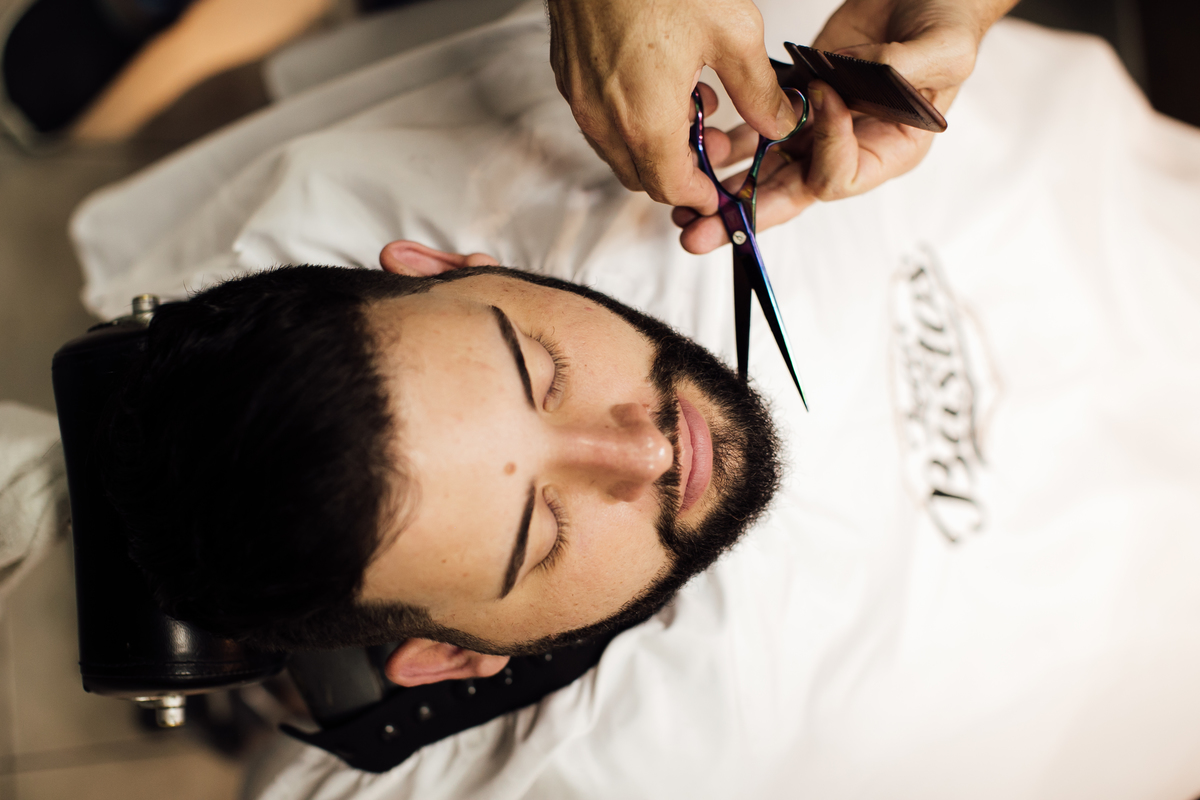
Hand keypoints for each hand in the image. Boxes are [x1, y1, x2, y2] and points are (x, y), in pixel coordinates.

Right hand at [547, 0, 799, 214]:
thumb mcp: (732, 32)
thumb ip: (758, 90)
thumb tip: (779, 121)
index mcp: (645, 121)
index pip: (670, 188)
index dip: (700, 195)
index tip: (719, 190)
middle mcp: (604, 118)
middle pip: (641, 175)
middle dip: (680, 171)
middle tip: (713, 142)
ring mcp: (579, 96)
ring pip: (618, 148)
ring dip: (655, 143)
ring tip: (691, 103)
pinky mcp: (567, 72)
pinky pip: (600, 117)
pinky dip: (630, 117)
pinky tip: (660, 81)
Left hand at [673, 0, 1018, 253]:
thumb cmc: (946, 25)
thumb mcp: (944, 49)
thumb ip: (906, 71)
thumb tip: (860, 85)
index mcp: (887, 152)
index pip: (838, 176)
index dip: (824, 146)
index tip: (822, 98)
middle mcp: (848, 150)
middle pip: (790, 195)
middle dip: (745, 215)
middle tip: (704, 232)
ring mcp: (818, 131)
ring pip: (765, 175)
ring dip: (725, 194)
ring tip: (685, 212)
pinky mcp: (795, 105)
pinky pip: (757, 136)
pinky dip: (728, 148)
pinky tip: (695, 159)